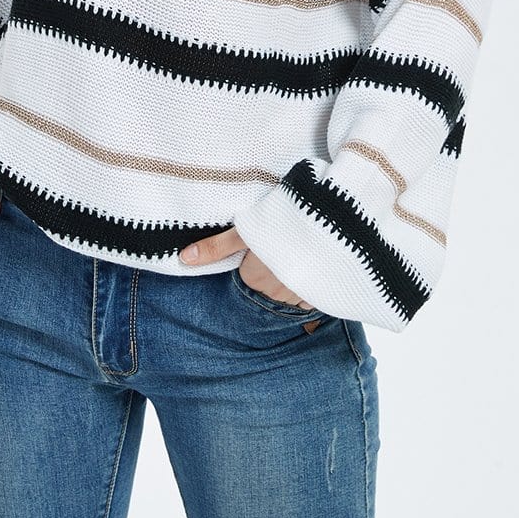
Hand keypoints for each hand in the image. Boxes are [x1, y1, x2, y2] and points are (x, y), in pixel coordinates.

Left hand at [178, 226, 317, 309]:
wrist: (334, 221)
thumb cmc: (286, 221)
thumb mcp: (247, 229)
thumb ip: (216, 247)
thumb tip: (184, 259)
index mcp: (256, 279)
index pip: (248, 277)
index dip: (254, 258)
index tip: (264, 242)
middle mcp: (279, 293)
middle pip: (269, 286)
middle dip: (272, 268)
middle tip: (281, 242)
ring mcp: (304, 295)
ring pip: (291, 291)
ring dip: (293, 275)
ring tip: (301, 248)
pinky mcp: (326, 293)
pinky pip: (313, 294)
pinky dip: (312, 281)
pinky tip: (317, 260)